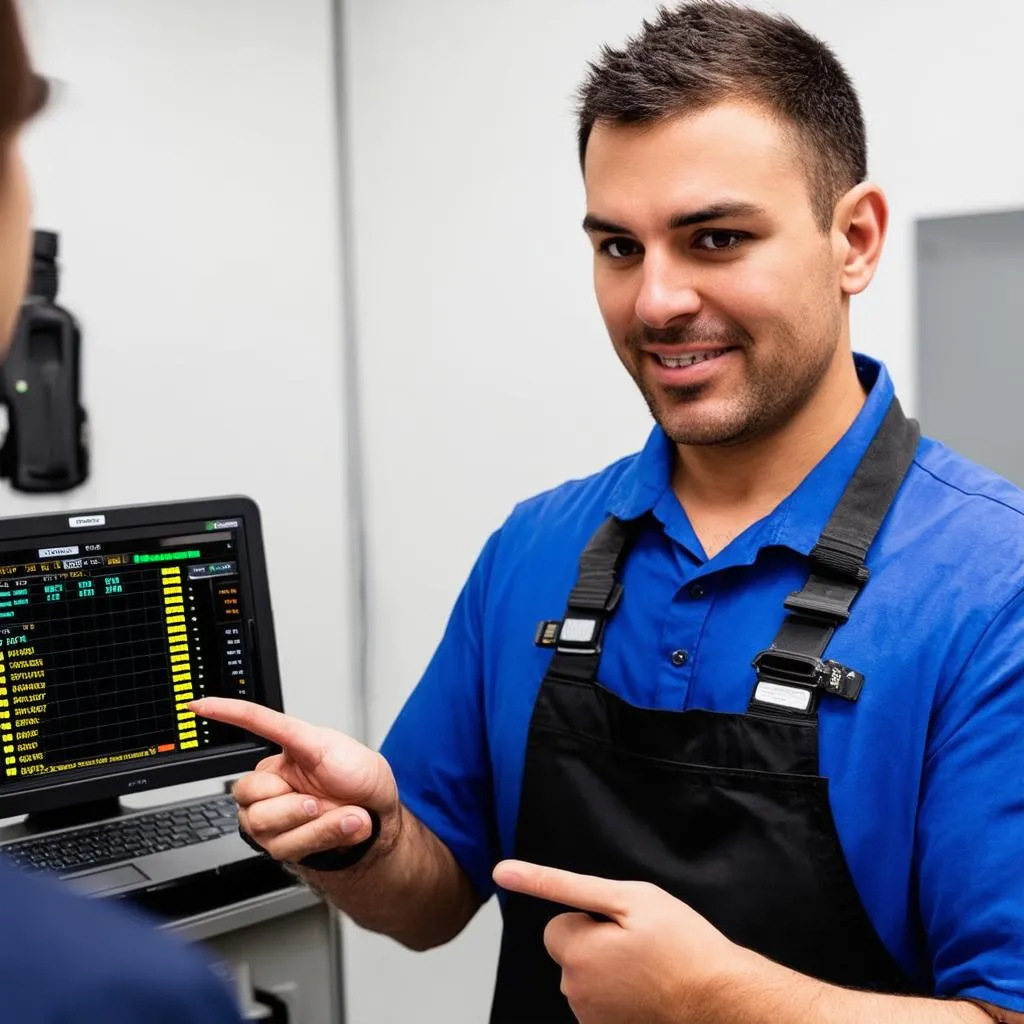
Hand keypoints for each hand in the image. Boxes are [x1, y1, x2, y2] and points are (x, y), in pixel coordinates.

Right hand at [190, 697, 399, 863]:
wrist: (380, 816)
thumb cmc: (359, 778)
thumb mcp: (332, 746)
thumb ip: (292, 733)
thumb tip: (258, 715)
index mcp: (283, 756)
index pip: (251, 726)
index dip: (225, 714)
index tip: (198, 704)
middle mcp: (272, 786)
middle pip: (247, 792)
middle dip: (289, 800)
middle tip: (320, 799)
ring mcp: (274, 818)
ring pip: (264, 825)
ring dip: (314, 822)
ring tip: (343, 813)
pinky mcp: (283, 845)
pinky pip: (287, 845)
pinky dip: (323, 834)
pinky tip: (344, 825)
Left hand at [493, 860, 744, 1023]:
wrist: (722, 1001)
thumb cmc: (681, 944)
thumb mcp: (626, 897)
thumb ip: (561, 884)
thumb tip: (501, 871)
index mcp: (575, 954)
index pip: (556, 927)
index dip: (590, 920)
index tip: (621, 928)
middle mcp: (575, 993)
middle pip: (571, 956)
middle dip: (597, 947)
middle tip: (641, 945)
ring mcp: (594, 1020)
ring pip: (588, 982)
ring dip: (610, 973)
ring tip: (651, 970)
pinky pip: (604, 1006)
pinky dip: (622, 998)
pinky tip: (652, 993)